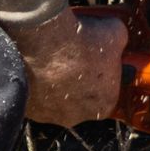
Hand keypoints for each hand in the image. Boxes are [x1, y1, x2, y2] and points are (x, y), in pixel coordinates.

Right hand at [13, 7, 127, 125]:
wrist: (44, 41)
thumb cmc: (82, 40)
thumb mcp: (117, 33)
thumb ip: (120, 43)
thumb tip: (117, 37)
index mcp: (105, 104)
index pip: (109, 93)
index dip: (104, 76)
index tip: (98, 61)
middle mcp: (78, 117)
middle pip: (82, 100)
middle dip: (79, 81)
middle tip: (75, 58)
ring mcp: (51, 115)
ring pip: (56, 99)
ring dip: (56, 84)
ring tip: (54, 60)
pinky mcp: (29, 108)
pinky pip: (35, 96)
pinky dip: (36, 84)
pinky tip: (39, 66)